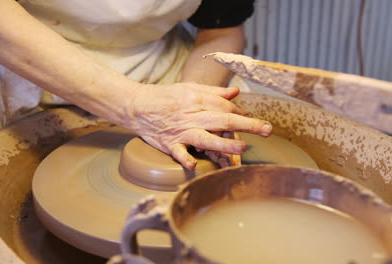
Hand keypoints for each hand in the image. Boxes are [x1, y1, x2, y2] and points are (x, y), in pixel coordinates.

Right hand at [123, 82, 271, 169]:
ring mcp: (180, 131)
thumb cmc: (165, 97)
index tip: (256, 122)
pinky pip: (178, 152)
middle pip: (222, 120)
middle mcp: (192, 115)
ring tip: (242, 148)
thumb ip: (213, 92)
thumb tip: (235, 93)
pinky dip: (184, 158)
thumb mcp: (189, 89)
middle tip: (267, 130)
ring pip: (204, 137)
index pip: (225, 107)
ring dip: (223, 144)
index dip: (242, 114)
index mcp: (197, 100)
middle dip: (246, 125)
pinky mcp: (169, 143)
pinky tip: (193, 166)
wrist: (137, 105)